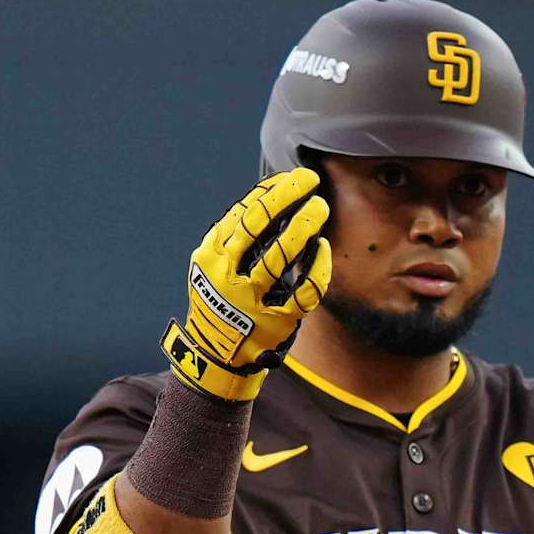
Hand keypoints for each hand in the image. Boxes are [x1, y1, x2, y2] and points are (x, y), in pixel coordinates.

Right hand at [162, 168, 332, 400]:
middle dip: (287, 196)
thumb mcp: (214, 266)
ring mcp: (250, 300)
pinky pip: (304, 290)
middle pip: (257, 224)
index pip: (243, 213)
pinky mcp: (275, 322)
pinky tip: (322, 248)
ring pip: (279, 255)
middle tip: (310, 181)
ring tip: (320, 207)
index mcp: (211, 256)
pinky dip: (317, 266)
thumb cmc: (221, 299)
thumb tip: (275, 194)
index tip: (293, 178)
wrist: (214, 356)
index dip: (272, 190)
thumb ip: (237, 238)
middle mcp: (227, 276)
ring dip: (303, 225)